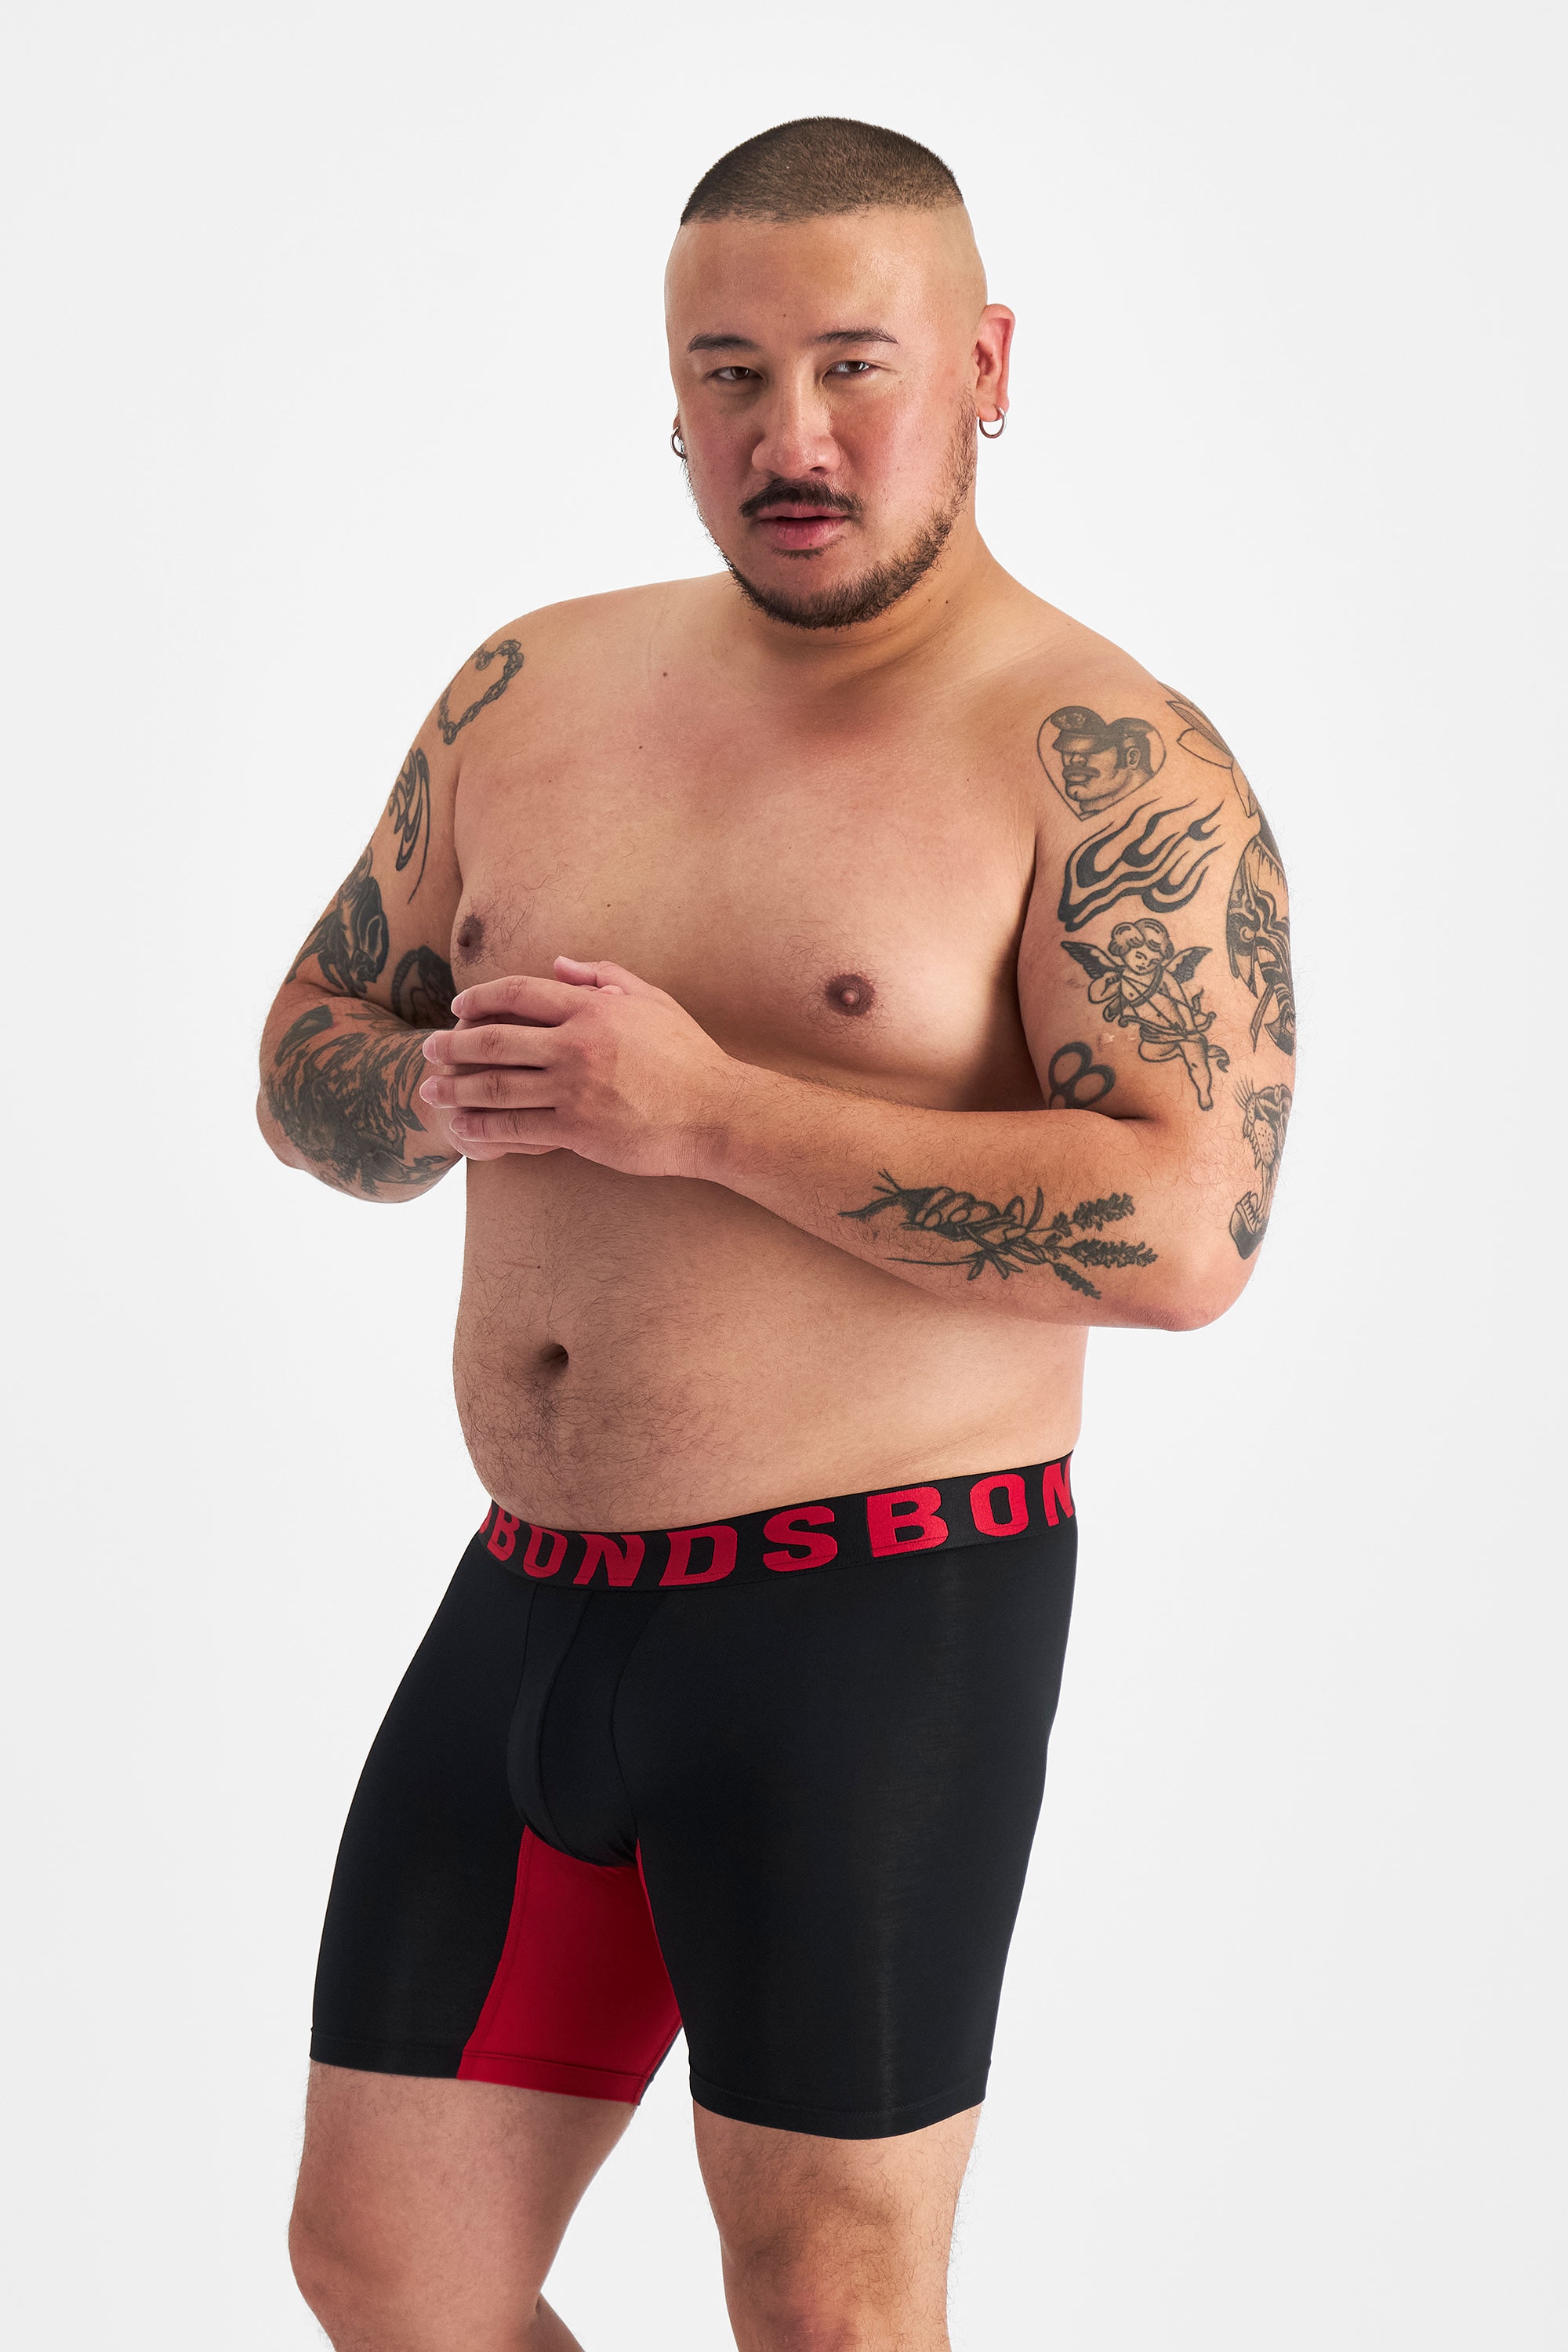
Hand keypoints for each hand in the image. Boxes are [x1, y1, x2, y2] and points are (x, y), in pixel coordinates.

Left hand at [418, 955, 741, 1177]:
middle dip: (455, 1045)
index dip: (481, 998)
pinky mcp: (577, 1130)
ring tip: (430, 1091)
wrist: (715, 1112)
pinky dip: (483, 1128)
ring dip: (457, 1089)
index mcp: (593, 1009)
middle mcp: (576, 1046)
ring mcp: (574, 1090)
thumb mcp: (653, 1001)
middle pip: (497, 1040)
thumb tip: (558, 964)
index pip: (520, 993)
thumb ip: (604, 977)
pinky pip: (517, 1128)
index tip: (458, 1007)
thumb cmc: (688, 1056)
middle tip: (429, 1051)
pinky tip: (461, 1129)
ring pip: (498, 1086)